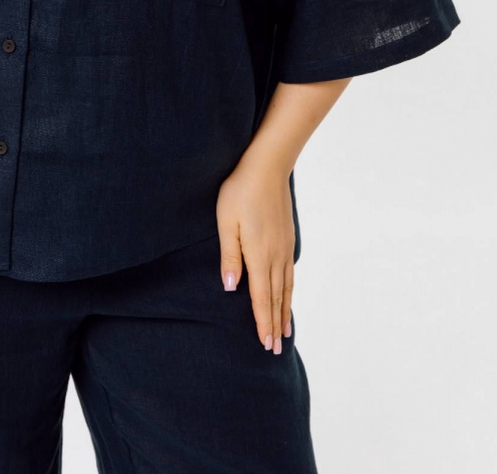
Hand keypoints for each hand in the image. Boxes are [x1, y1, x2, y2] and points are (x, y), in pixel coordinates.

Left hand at [215, 155, 294, 354]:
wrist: (267, 166)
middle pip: (276, 298)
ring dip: (285, 310)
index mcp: (258, 254)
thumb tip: (232, 288)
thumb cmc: (239, 191)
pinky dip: (289, 291)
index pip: (261, 297)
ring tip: (286, 331)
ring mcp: (284, 247)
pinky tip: (287, 296)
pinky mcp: (288, 238)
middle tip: (276, 349)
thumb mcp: (226, 222)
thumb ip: (229, 256)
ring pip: (286, 287)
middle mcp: (275, 255)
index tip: (266, 344)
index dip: (263, 322)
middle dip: (275, 324)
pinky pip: (290, 273)